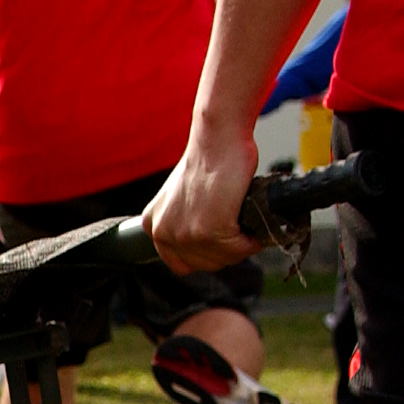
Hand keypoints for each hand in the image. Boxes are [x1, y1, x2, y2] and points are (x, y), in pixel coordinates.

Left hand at [145, 121, 265, 274]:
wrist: (218, 138)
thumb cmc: (209, 160)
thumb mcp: (182, 196)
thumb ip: (184, 221)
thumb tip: (205, 245)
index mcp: (153, 224)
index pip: (180, 262)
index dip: (206, 254)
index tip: (221, 241)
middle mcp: (162, 232)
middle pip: (204, 264)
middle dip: (226, 250)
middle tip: (238, 227)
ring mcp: (184, 234)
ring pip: (223, 259)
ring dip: (240, 245)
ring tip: (243, 222)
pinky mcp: (208, 231)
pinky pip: (238, 250)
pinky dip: (251, 240)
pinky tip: (250, 221)